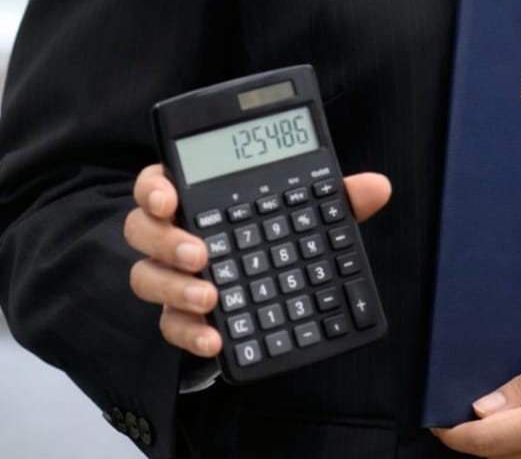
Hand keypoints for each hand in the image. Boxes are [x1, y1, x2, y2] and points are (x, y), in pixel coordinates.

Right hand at [125, 163, 391, 357]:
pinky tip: (214, 339)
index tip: (168, 196)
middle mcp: (175, 234)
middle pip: (141, 230)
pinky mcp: (181, 317)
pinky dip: (188, 334)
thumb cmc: (278, 233)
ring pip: (146, 279)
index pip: (157, 181)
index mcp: (197, 196)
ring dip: (175, 289)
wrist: (268, 293)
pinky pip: (169, 327)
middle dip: (165, 241)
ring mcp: (174, 278)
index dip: (154, 186)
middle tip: (201, 253)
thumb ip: (336, 196)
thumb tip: (378, 187)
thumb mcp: (308, 211)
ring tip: (212, 296)